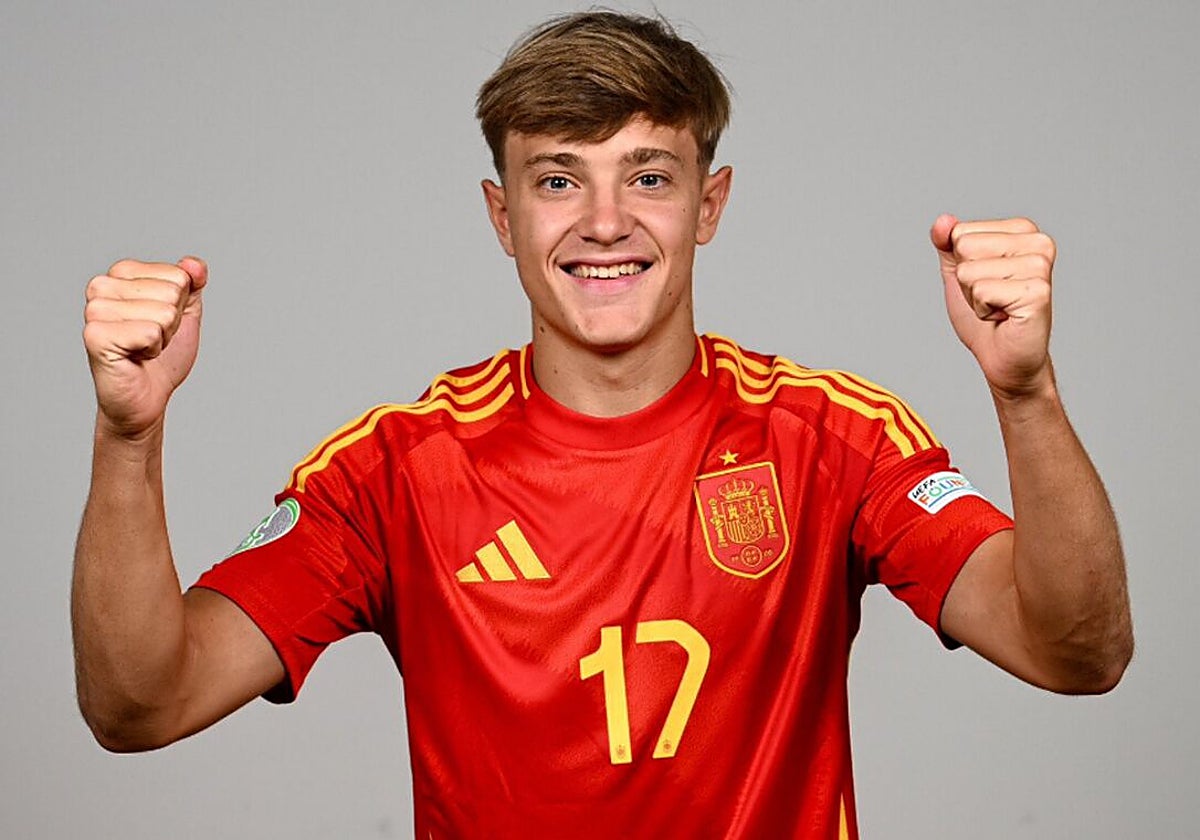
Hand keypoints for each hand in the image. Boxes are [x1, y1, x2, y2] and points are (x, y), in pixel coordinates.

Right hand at [83, 257, 206, 437]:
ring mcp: (95, 310)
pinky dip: (153, 350)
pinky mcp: (96, 335)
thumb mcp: (185, 313)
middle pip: (173, 292)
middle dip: (172, 323)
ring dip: (162, 338)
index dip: (180, 306)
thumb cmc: (161, 357)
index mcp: (121, 273)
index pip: (179, 275)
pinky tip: (135, 357)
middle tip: (150, 340)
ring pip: (164, 312)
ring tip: (142, 349)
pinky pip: (150, 332)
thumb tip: (194, 265)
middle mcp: (102, 286)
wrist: (145, 398)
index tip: (158, 324)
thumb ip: (193, 284)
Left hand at [930, 215, 1055, 399]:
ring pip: (970, 271)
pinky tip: (1004, 317)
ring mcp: (1040, 266)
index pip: (961, 232)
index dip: (962, 264)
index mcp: (1022, 230)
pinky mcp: (1037, 292)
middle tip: (992, 298)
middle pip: (964, 247)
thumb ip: (947, 244)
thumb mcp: (958, 272)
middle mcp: (1038, 242)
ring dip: (975, 298)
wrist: (1005, 358)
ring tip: (999, 308)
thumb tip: (943, 221)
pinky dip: (983, 311)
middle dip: (968, 281)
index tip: (986, 282)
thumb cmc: (986, 315)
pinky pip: (981, 291)